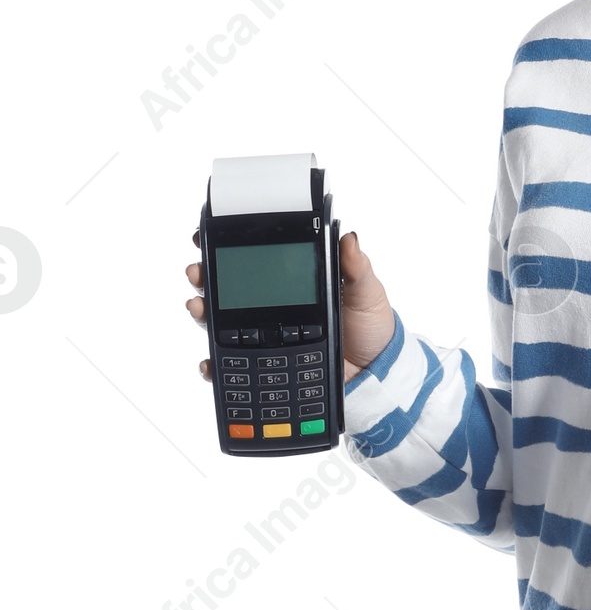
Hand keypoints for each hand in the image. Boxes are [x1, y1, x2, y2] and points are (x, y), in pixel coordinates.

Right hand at [184, 227, 395, 383]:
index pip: (254, 258)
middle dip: (204, 277)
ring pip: (222, 322)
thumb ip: (356, 267)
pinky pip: (232, 366)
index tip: (204, 238)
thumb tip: (349, 238)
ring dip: (201, 313)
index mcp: (292, 281)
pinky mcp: (266, 366)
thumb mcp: (366, 292)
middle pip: (227, 287)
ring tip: (197, 308)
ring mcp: (266, 337)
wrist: (375, 372)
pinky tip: (209, 361)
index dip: (226, 246)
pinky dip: (215, 364)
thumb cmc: (370, 327)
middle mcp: (272, 307)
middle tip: (197, 273)